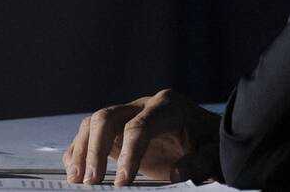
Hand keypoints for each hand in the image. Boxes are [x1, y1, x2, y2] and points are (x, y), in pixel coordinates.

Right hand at [62, 89, 220, 186]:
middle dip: (95, 149)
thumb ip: (199, 163)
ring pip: (93, 123)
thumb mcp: (213, 152)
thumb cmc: (210, 142)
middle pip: (107, 117)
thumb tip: (176, 173)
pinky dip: (79, 152)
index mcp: (168, 107)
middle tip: (92, 182)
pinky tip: (76, 173)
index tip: (123, 183)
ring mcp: (127, 115)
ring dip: (82, 151)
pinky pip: (90, 134)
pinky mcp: (117, 130)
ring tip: (78, 181)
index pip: (140, 126)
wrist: (206, 133)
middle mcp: (142, 106)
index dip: (129, 154)